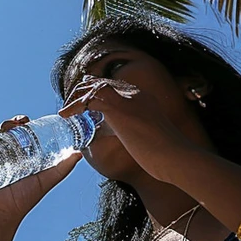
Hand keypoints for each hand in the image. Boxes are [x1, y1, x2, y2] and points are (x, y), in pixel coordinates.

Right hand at [0, 115, 81, 224]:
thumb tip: (79, 153)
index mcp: (25, 156)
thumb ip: (62, 168)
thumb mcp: (46, 180)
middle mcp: (10, 155)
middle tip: (18, 123)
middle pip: (10, 131)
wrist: (0, 213)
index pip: (26, 134)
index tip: (28, 120)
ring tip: (6, 129)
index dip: (26, 124)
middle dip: (12, 123)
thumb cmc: (23, 199)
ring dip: (1, 127)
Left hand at [58, 75, 199, 182]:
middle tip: (69, 107)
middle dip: (82, 93)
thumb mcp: (148, 140)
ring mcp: (128, 100)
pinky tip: (65, 115)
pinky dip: (75, 105)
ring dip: (76, 98)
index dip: (94, 92)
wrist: (176, 157)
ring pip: (94, 86)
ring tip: (64, 112)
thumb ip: (133, 134)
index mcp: (143, 98)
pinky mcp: (119, 109)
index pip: (114, 86)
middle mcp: (135, 94)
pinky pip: (90, 98)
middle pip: (101, 82)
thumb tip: (122, 141)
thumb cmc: (166, 156)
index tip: (82, 102)